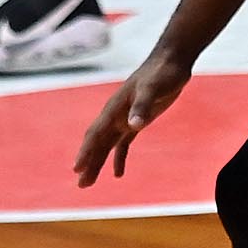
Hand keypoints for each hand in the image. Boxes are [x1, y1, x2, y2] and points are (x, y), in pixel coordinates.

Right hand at [73, 48, 193, 186]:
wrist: (171, 61)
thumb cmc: (161, 72)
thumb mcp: (152, 89)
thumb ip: (142, 106)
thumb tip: (134, 126)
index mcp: (114, 109)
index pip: (96, 134)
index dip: (86, 152)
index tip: (76, 168)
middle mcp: (116, 116)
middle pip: (98, 144)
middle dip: (89, 164)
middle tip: (81, 185)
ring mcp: (126, 118)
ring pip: (107, 146)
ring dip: (98, 163)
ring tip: (88, 183)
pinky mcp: (138, 120)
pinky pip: (123, 144)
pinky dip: (119, 158)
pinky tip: (117, 174)